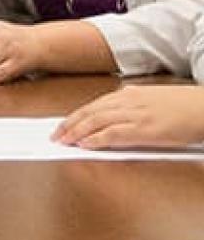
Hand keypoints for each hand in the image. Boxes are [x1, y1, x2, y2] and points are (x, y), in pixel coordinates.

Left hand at [53, 85, 203, 149]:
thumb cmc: (184, 107)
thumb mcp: (152, 101)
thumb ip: (132, 106)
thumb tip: (112, 118)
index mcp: (130, 94)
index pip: (94, 104)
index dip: (75, 116)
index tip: (63, 125)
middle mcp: (130, 102)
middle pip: (90, 112)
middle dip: (69, 124)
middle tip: (55, 135)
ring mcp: (136, 115)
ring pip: (96, 121)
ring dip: (76, 132)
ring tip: (64, 141)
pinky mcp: (145, 130)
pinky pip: (112, 134)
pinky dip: (95, 139)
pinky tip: (85, 145)